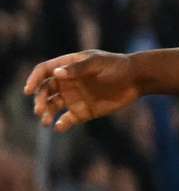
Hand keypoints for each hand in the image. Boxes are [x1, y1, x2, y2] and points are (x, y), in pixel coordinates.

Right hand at [24, 51, 144, 128]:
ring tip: (46, 121)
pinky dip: (61, 124)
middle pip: (44, 91)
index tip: (28, 90)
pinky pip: (66, 120)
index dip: (34, 80)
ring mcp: (73, 97)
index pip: (44, 71)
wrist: (138, 80)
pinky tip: (59, 127)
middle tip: (39, 110)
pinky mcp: (82, 111)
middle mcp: (67, 82)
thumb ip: (79, 68)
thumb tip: (57, 73)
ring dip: (45, 113)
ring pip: (51, 106)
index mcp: (68, 67)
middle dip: (39, 100)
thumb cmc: (119, 66)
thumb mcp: (99, 64)